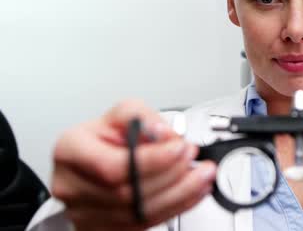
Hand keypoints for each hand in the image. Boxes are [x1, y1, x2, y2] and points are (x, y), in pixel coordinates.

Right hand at [51, 99, 216, 230]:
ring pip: (139, 213)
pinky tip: (193, 191)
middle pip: (128, 193)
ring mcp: (84, 212)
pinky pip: (146, 223)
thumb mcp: (122, 113)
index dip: (152, 160)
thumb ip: (142, 116)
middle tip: (193, 156)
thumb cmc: (106, 137)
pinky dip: (177, 206)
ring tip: (202, 174)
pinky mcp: (104, 228)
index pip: (113, 165)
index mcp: (71, 150)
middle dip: (172, 175)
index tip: (179, 146)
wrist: (96, 160)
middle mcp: (72, 185)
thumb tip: (161, 131)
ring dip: (181, 193)